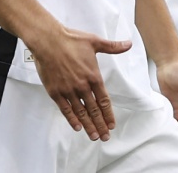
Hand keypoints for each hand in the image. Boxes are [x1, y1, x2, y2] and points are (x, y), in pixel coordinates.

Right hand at [29, 26, 130, 141]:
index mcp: (93, 76)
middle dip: (100, 125)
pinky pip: (65, 109)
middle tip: (105, 137)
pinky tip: (77, 127)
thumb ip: (112, 47)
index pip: (104, 100)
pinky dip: (72, 119)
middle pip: (94, 110)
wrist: (48, 40)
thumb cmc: (71, 40)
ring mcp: (68, 90)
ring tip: (94, 136)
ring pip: (81, 112)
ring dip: (88, 126)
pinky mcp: (55, 92)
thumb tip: (128, 44)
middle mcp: (82, 86)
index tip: (111, 125)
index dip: (108, 114)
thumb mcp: (95, 42)